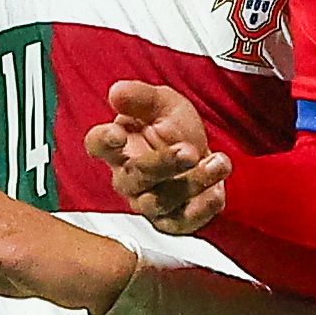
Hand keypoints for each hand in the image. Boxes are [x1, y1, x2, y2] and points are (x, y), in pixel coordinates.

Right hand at [89, 80, 231, 234]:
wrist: (202, 153)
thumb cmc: (174, 128)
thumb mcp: (163, 103)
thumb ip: (140, 98)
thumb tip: (117, 92)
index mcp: (118, 147)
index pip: (97, 145)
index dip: (103, 141)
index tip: (117, 134)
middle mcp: (128, 178)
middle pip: (134, 177)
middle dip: (163, 163)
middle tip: (189, 150)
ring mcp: (147, 202)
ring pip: (159, 201)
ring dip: (191, 182)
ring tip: (218, 162)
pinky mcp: (171, 221)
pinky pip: (181, 222)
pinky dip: (201, 209)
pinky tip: (217, 192)